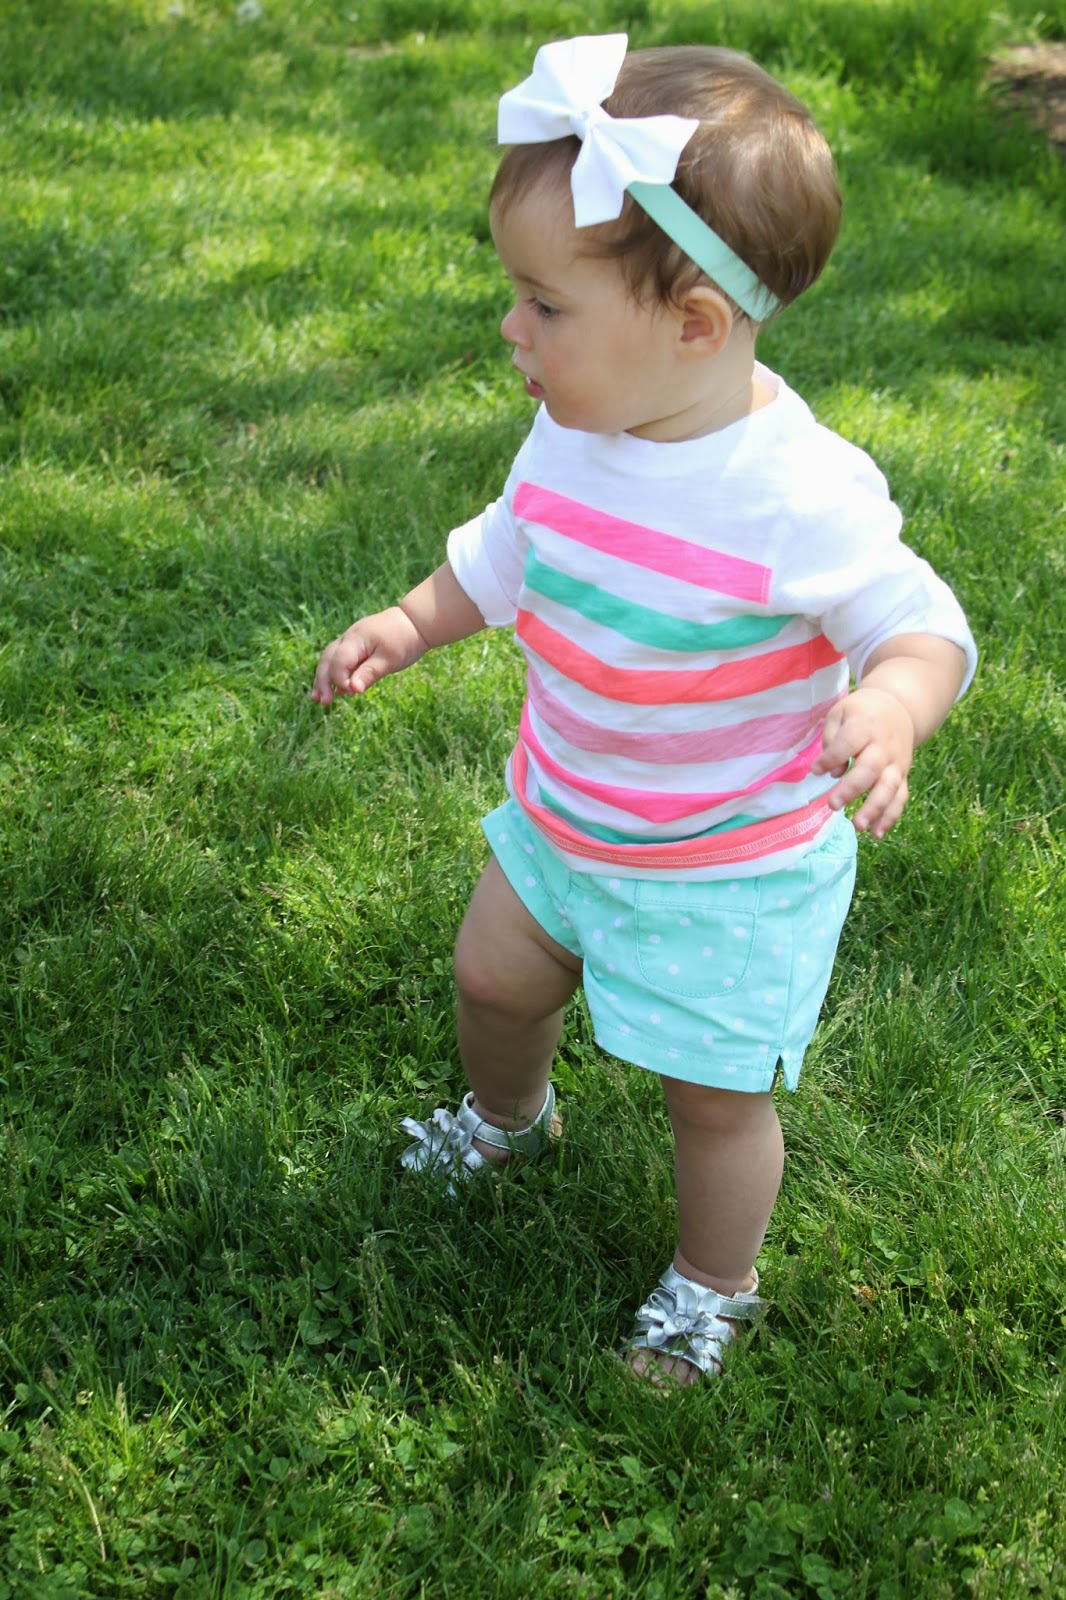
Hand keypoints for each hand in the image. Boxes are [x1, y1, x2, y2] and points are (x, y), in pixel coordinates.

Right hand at [311, 606, 426, 705]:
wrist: (414, 622)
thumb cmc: (404, 641)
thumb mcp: (390, 659)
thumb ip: (370, 673)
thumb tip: (353, 689)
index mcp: (356, 639)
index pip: (339, 661)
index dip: (340, 679)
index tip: (351, 693)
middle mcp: (348, 638)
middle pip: (327, 660)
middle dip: (322, 681)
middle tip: (322, 702)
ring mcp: (350, 640)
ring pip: (329, 659)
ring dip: (323, 678)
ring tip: (317, 699)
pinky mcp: (355, 646)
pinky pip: (338, 659)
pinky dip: (334, 673)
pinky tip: (334, 689)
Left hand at [811, 687, 915, 838]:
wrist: (899, 709)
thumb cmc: (861, 713)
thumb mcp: (840, 713)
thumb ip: (832, 739)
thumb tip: (833, 772)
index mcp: (865, 726)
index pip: (849, 742)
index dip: (833, 757)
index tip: (816, 770)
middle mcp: (884, 746)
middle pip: (871, 768)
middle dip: (852, 789)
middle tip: (833, 805)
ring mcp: (896, 763)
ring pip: (890, 787)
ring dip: (875, 809)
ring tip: (858, 827)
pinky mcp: (903, 775)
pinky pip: (900, 797)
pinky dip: (891, 816)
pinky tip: (876, 833)